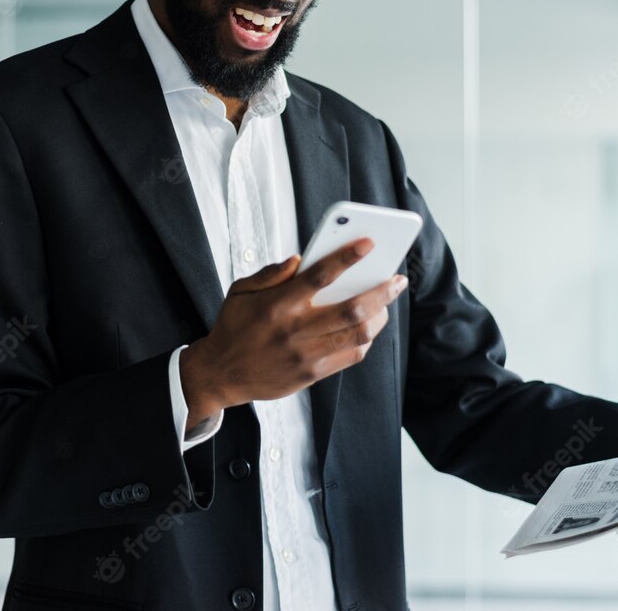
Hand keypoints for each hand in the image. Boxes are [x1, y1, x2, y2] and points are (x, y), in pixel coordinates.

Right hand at [178, 238, 405, 430]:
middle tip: (397, 279)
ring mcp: (306, 355)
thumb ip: (270, 273)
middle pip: (350, 309)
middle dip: (380, 292)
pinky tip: (369, 326)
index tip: (369, 243)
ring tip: (386, 302)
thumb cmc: (234, 327)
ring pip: (358, 334)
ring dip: (380, 316)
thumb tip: (299, 259)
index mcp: (277, 305)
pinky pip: (350, 355)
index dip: (347, 257)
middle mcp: (295, 330)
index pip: (319, 276)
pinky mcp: (312, 374)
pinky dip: (366, 339)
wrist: (221, 374)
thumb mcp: (240, 291)